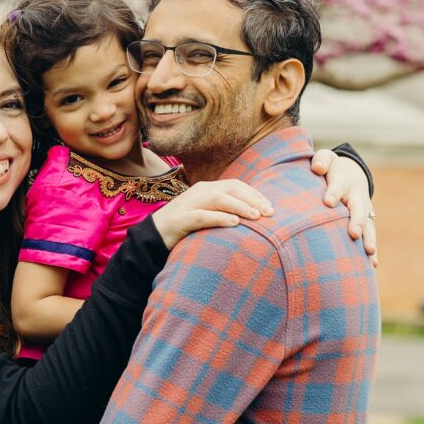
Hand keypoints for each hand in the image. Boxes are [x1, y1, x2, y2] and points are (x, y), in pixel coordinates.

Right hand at [151, 180, 273, 249]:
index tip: (271, 208)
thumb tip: (253, 217)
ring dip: (239, 206)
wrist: (152, 237)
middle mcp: (198, 192)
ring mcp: (187, 204)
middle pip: (229, 189)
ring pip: (217, 199)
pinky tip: (234, 223)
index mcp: (206, 189)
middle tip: (270, 213)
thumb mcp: (207, 215)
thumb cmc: (185, 229)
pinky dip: (219, 218)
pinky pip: (201, 216)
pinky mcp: (178, 220)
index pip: (235, 185)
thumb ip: (225, 211)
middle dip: (252, 199)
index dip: (254, 194)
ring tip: (256, 217)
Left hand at [311, 149, 376, 265]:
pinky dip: (372, 250)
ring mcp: (364, 211)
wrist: (353, 173)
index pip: (338, 186)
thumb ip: (321, 160)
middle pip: (358, 209)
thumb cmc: (333, 168)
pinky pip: (369, 236)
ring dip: (369, 239)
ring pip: (368, 225)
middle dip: (356, 221)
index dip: (334, 193)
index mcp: (344, 181)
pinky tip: (372, 266)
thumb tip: (317, 168)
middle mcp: (357, 197)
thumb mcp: (327, 158)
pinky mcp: (366, 223)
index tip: (327, 202)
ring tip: (369, 253)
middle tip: (353, 233)